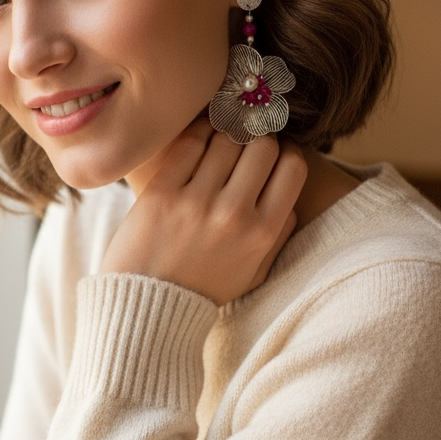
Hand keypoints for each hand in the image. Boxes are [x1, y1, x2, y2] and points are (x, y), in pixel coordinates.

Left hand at [101, 122, 306, 306]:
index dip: (286, 153)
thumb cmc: (203, 286)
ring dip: (225, 133)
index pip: (293, 167)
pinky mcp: (162, 193)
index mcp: (261, 234)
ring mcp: (197, 202)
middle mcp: (233, 215)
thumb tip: (289, 196)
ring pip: (226, 138)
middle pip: (263, 145)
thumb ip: (279, 234)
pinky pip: (190, 143)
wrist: (147, 306)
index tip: (272, 154)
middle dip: (257, 138)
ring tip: (218, 142)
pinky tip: (198, 140)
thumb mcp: (255, 272)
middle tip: (244, 143)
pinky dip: (198, 134)